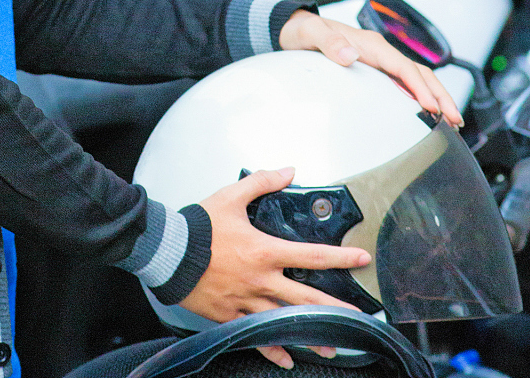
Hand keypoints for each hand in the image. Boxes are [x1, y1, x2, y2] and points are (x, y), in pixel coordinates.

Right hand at [181, 167, 371, 369]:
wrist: (168, 251)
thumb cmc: (199, 225)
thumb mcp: (231, 196)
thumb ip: (262, 182)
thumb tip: (288, 171)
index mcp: (263, 250)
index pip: (310, 254)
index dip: (339, 257)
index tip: (361, 259)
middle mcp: (260, 280)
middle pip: (306, 298)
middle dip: (336, 309)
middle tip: (360, 319)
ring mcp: (245, 301)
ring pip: (284, 322)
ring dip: (310, 335)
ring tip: (333, 347)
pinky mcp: (229, 315)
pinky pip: (254, 335)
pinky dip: (272, 348)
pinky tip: (287, 358)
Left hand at [279, 9, 462, 127]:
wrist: (296, 29)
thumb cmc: (304, 31)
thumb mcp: (311, 34)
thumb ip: (328, 42)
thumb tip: (350, 54)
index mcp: (370, 44)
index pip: (403, 66)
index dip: (419, 87)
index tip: (432, 107)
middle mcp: (379, 51)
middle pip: (419, 72)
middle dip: (440, 95)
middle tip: (455, 120)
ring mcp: (379, 60)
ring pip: (416, 78)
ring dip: (436, 97)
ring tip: (451, 121)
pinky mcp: (376, 69)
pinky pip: (405, 82)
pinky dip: (421, 97)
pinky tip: (426, 113)